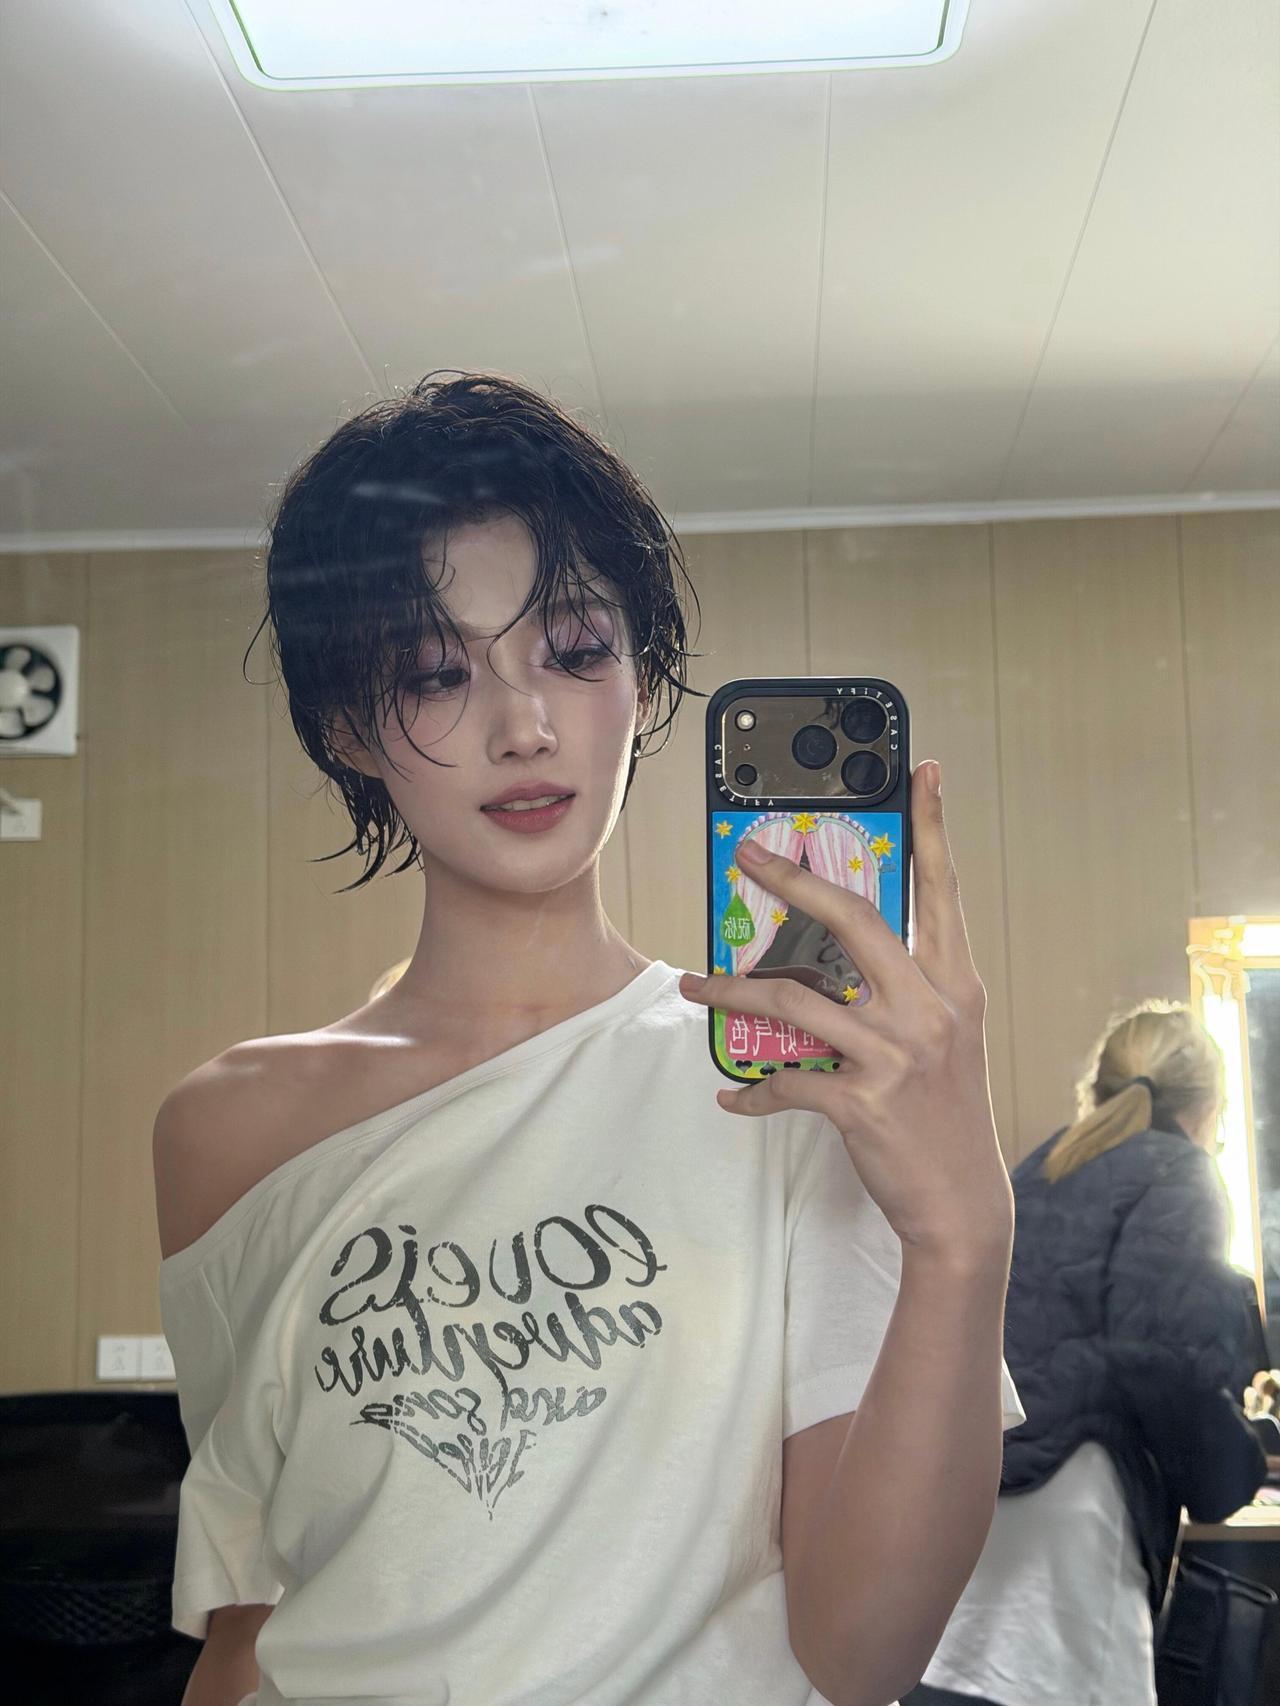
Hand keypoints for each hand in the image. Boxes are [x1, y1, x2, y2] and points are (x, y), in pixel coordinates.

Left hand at [679, 761, 1012, 1259]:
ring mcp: (895, 1053)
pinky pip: (786, 1081)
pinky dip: (753, 1090)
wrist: (964, 1205)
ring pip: (794, 998)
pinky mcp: (862, 1102)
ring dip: (733, 993)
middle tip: (746, 855)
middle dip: (791, 879)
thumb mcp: (945, 1038)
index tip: (923, 771)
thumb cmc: (947, 1116)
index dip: (933, 827)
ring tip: (696, 987)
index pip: (943, 890)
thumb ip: (905, 990)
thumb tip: (838, 955)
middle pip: (851, 918)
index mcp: (953, 984)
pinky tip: (732, 1096)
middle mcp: (929, 1008)